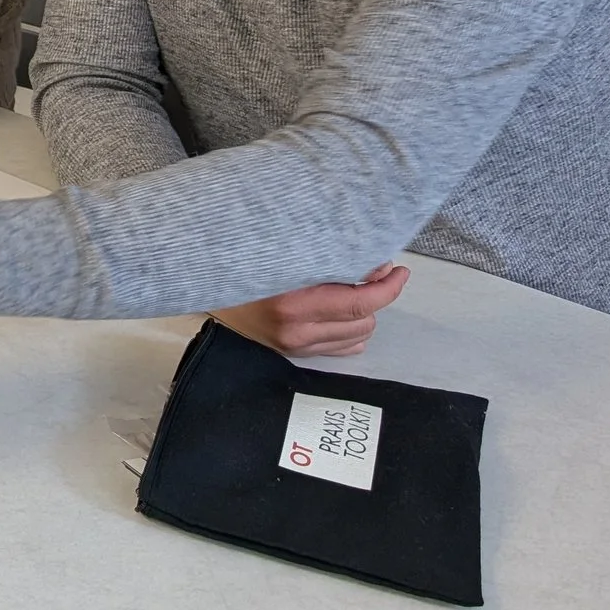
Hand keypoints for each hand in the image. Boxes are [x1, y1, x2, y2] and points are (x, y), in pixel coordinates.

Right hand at [215, 265, 406, 357]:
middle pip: (364, 320)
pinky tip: (339, 315)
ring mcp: (297, 346)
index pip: (359, 302)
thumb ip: (331, 257)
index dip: (388, 288)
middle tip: (366, 276)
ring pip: (359, 336)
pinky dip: (351, 332)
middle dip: (373, 297)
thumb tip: (377, 264)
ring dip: (362, 315)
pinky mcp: (297, 354)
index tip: (399, 272)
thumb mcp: (286, 255)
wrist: (210, 289)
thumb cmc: (248, 265)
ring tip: (348, 295)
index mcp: (293, 302)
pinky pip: (345, 349)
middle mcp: (297, 330)